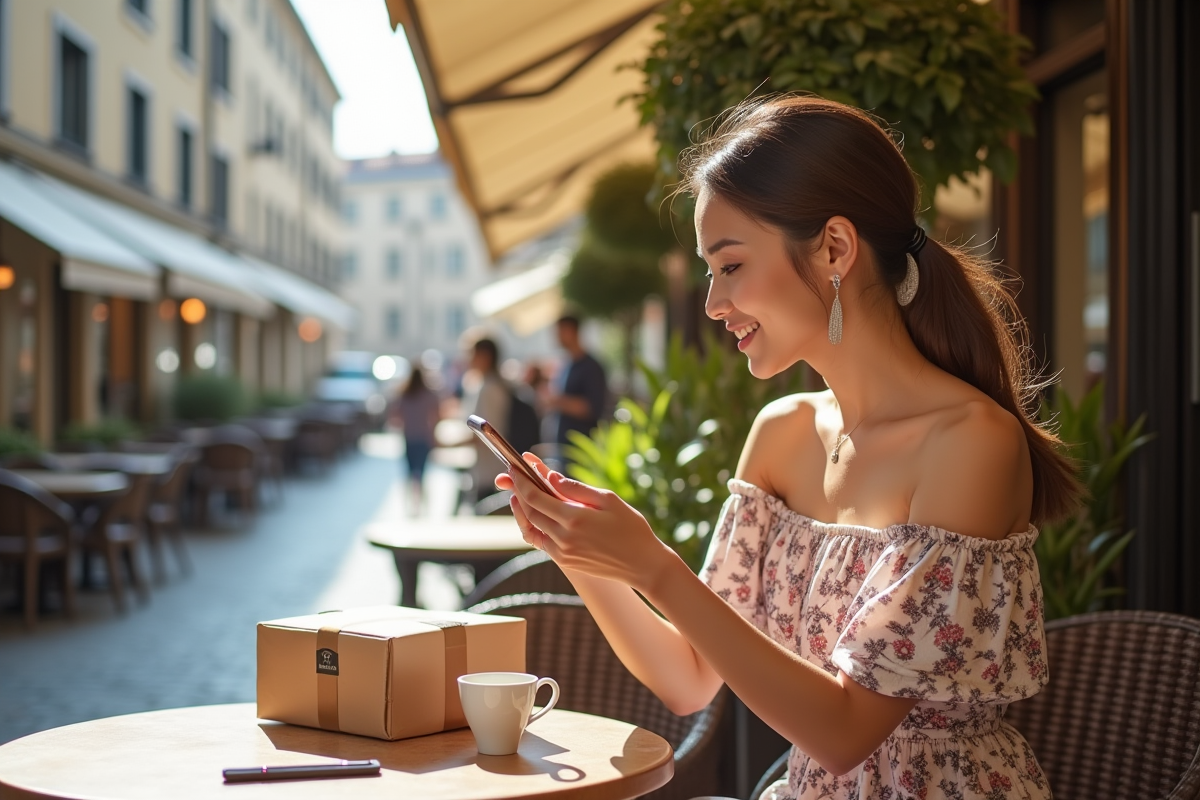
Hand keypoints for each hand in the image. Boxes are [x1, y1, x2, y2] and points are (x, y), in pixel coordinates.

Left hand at [495, 455, 676, 592]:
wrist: (642, 565)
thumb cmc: (631, 528)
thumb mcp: (608, 500)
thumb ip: (576, 489)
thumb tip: (550, 477)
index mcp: (575, 518)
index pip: (535, 497)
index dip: (521, 481)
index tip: (514, 468)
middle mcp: (564, 537)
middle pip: (530, 511)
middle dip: (518, 492)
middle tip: (511, 477)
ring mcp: (562, 552)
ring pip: (532, 527)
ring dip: (523, 510)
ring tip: (519, 494)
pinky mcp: (565, 561)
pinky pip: (540, 541)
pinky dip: (534, 526)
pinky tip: (535, 514)